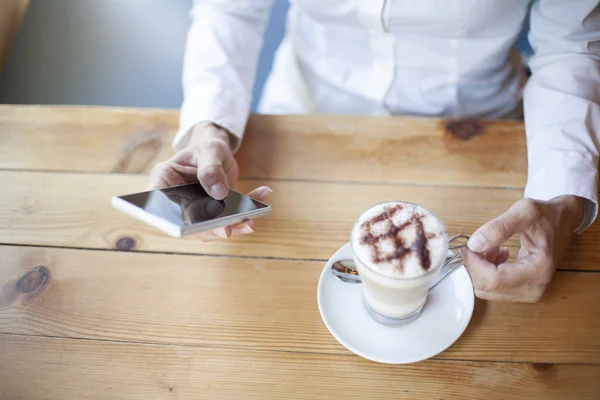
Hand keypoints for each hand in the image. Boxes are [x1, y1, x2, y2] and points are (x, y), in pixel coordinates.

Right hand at [147, 122, 271, 240]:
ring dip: (233, 226)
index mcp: (165, 182)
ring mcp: (196, 210)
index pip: (158, 206)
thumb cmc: (206, 147)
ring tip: (250, 223)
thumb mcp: (209, 150)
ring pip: (211, 226)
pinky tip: (263, 195)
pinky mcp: (215, 213)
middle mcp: (178, 200)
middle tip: (227, 230)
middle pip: (188, 222)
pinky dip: (248, 212)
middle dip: (209, 229)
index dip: (168, 220)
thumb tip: (218, 192)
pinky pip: (231, 218)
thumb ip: (210, 168)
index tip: (184, 228)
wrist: (217, 151)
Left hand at [460, 196, 582, 302]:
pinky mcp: (523, 290)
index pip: (493, 280)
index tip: (467, 246)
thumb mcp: (524, 212)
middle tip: (477, 243)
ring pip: (487, 289)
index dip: (474, 264)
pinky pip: (494, 287)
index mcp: (538, 271)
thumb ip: (498, 227)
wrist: (563, 221)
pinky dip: (487, 271)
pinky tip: (496, 253)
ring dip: (481, 268)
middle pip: (487, 287)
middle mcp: (534, 288)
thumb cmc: (547, 215)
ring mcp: (529, 292)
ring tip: (491, 246)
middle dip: (476, 265)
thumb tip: (473, 244)